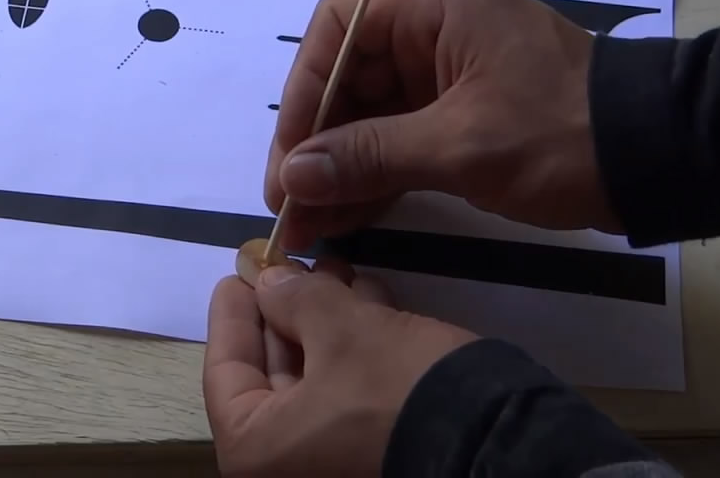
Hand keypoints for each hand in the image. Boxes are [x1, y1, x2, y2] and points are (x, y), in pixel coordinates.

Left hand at [203, 263, 474, 476]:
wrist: (495, 439)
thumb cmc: (395, 388)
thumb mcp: (341, 329)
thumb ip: (294, 300)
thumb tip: (270, 284)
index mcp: (256, 450)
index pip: (225, 371)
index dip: (233, 313)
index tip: (239, 270)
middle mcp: (286, 467)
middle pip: (271, 374)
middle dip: (289, 309)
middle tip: (296, 262)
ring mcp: (331, 462)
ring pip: (314, 379)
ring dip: (325, 320)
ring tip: (340, 268)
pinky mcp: (373, 449)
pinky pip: (347, 394)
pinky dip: (354, 347)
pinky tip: (371, 298)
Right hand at [265, 0, 618, 251]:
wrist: (658, 161)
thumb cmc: (562, 135)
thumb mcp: (462, 145)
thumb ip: (373, 155)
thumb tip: (294, 174)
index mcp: (437, 10)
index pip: (340, 26)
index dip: (306, 87)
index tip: (292, 152)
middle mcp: (434, 36)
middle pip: (349, 78)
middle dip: (316, 143)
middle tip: (290, 205)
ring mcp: (449, 81)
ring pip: (371, 118)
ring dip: (339, 170)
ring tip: (308, 228)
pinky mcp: (463, 122)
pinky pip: (401, 144)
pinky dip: (374, 180)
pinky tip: (344, 222)